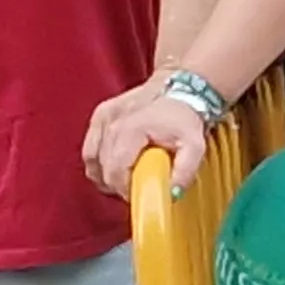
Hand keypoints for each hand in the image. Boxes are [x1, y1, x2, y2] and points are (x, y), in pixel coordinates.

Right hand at [84, 81, 212, 195]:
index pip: (115, 172)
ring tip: (127, 175)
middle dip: (118, 184)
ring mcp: (103, 118)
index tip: (139, 194)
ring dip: (106, 175)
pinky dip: (98, 162)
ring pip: (92, 162)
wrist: (179, 89)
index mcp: (131, 129)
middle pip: (103, 169)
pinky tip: (115, 164)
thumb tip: (171, 194)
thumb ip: (185, 172)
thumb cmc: (185, 117)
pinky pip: (89, 149)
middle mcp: (112, 122)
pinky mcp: (99, 116)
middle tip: (138, 185)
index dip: (124, 190)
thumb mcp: (195, 147)